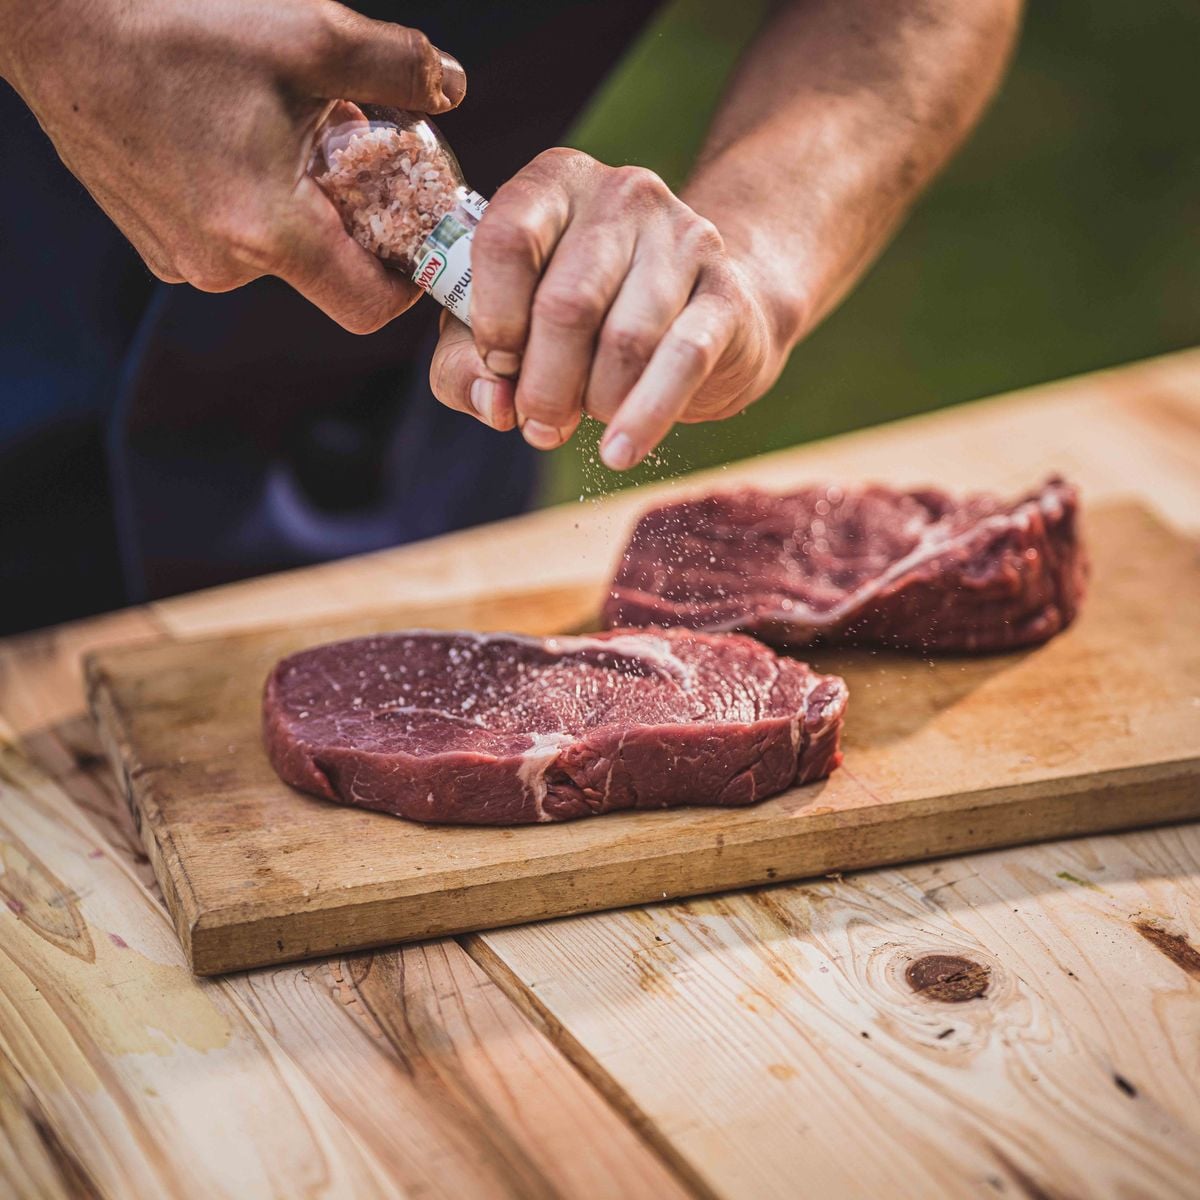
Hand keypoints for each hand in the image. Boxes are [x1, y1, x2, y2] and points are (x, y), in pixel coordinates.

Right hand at [0, 0, 464, 332]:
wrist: (52, 24)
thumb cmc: (179, 24)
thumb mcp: (310, 36)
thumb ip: (398, 67)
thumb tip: (454, 86)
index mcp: (271, 231)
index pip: (369, 309)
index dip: (406, 283)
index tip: (415, 237)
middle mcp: (225, 265)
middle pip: (325, 276)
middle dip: (353, 225)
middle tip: (355, 159)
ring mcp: (182, 260)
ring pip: (276, 255)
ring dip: (299, 208)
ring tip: (285, 135)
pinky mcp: (153, 243)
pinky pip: (227, 241)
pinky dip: (250, 204)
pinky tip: (235, 143)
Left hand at [428, 148, 785, 469]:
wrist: (701, 313)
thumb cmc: (585, 319)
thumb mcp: (504, 329)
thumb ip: (466, 365)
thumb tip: (493, 401)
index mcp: (555, 183)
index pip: (508, 240)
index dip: (495, 320)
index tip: (500, 365)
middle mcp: (622, 194)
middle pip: (567, 305)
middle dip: (544, 385)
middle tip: (541, 421)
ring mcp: (683, 237)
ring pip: (625, 341)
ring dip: (596, 402)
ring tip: (592, 413)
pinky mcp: (725, 293)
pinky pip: (682, 361)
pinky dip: (644, 417)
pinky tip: (620, 452)